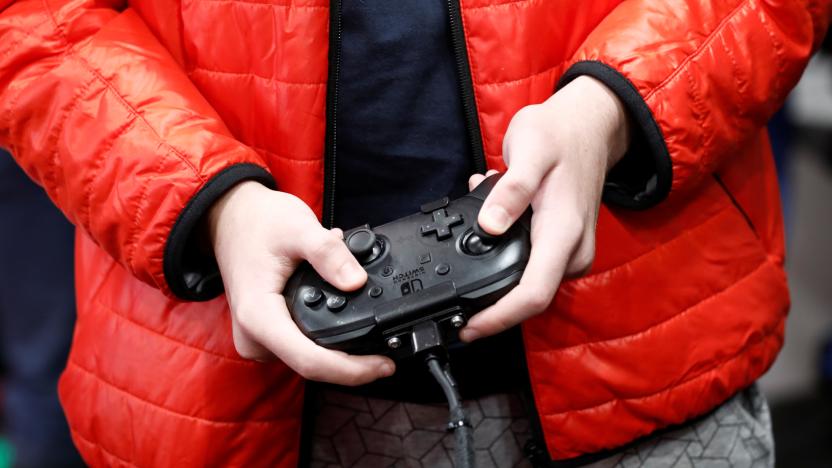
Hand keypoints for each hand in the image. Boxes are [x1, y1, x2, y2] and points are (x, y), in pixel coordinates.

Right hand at [208, 181, 394, 384]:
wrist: (230, 217)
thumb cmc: (258, 222)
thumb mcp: (298, 227)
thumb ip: (328, 253)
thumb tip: (356, 281)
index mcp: (258, 317)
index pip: (310, 361)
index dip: (352, 370)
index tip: (384, 365)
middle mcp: (255, 337)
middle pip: (313, 365)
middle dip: (354, 361)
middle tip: (387, 346)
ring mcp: (259, 339)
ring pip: (310, 357)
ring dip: (342, 344)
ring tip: (362, 307)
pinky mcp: (267, 334)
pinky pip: (303, 345)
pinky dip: (328, 333)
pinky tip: (341, 306)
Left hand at [460, 76, 630, 341]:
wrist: (591, 125)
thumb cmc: (561, 133)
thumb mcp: (531, 148)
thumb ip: (511, 189)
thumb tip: (489, 226)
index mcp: (564, 232)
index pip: (532, 294)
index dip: (498, 318)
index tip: (468, 328)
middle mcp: (572, 251)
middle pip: (528, 299)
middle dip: (488, 299)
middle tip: (452, 282)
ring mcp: (570, 251)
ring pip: (527, 283)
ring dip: (492, 268)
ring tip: (471, 229)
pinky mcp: (563, 246)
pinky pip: (530, 264)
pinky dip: (503, 252)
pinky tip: (490, 220)